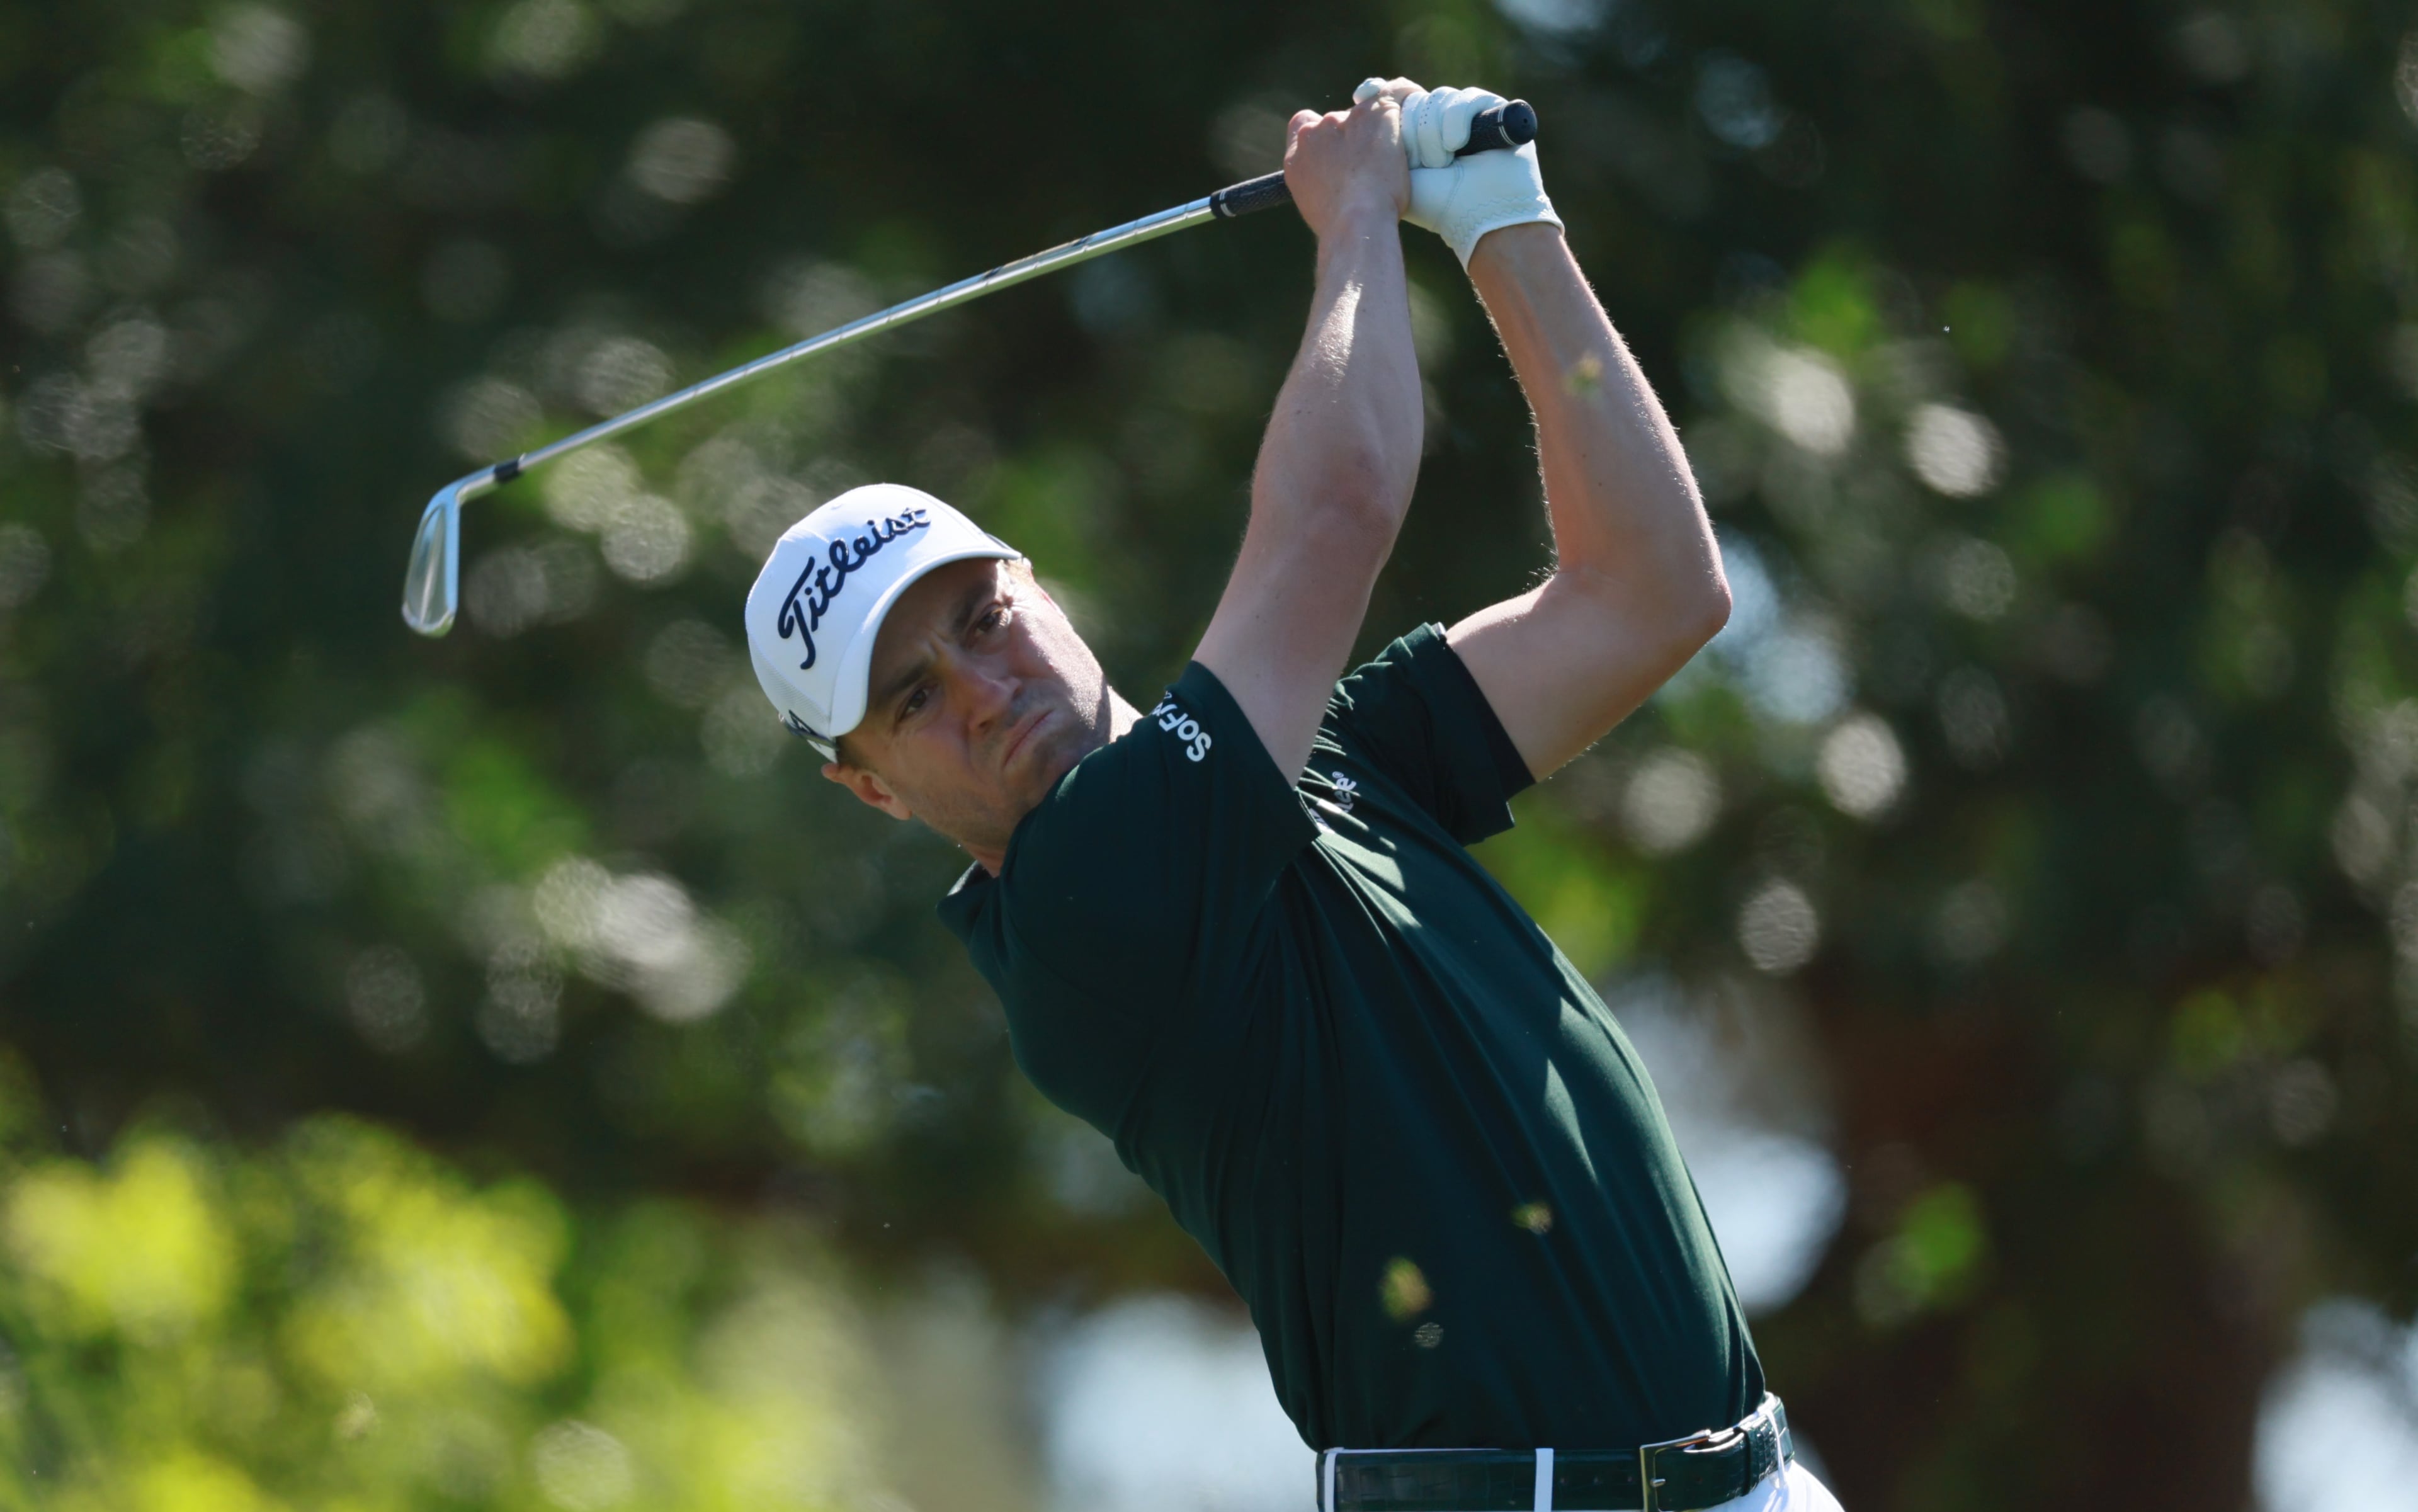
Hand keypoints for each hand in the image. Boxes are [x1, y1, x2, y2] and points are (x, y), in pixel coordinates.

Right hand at [1282, 94, 1408, 241]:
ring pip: (1367, 115)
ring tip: (1396, 158)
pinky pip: (1395, 95)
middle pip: (1337, 122)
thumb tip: (1339, 186)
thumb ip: (1321, 184)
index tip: (1337, 148)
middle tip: (1374, 164)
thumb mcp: (1316, 207)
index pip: (1303, 125)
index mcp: (1297, 156)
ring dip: (1377, 131)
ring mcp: (1345, 120)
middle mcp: (1316, 132)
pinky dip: (1406, 98)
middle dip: (1354, 138)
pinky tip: (1416, 110)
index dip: (1322, 134)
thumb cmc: (1342, 227)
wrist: (1357, 222)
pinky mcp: (1375, 114)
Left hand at [1378, 77, 1562, 265]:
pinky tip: (1456, 144)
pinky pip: (1469, 98)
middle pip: (1418, 101)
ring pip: (1440, 98)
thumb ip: (1373, 136)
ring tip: (1442, 163)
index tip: (1392, 139)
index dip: (1396, 118)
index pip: (1399, 106)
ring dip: (1436, 134)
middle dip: (1418, 134)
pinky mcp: (1495, 112)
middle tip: (1424, 163)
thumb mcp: (1396, 169)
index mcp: (1419, 137)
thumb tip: (1362, 92)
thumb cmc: (1435, 203)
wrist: (1478, 219)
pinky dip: (1457, 120)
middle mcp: (1444, 125)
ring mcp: (1470, 118)